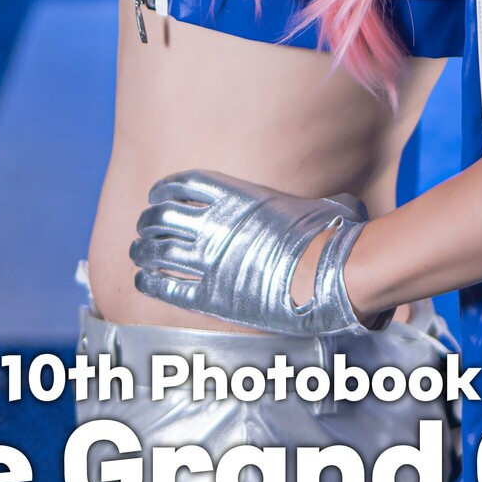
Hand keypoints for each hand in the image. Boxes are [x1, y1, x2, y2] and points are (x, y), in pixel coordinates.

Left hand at [131, 168, 393, 334]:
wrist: (328, 274)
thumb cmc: (330, 238)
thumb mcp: (321, 206)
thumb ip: (316, 200)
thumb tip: (345, 204)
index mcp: (235, 198)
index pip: (183, 186)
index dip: (164, 190)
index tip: (157, 195)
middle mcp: (215, 226)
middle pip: (163, 217)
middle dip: (148, 221)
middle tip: (143, 226)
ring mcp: (211, 262)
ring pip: (158, 251)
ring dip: (142, 249)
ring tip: (136, 251)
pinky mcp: (212, 295)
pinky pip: (167, 287)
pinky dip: (150, 282)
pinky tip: (143, 280)